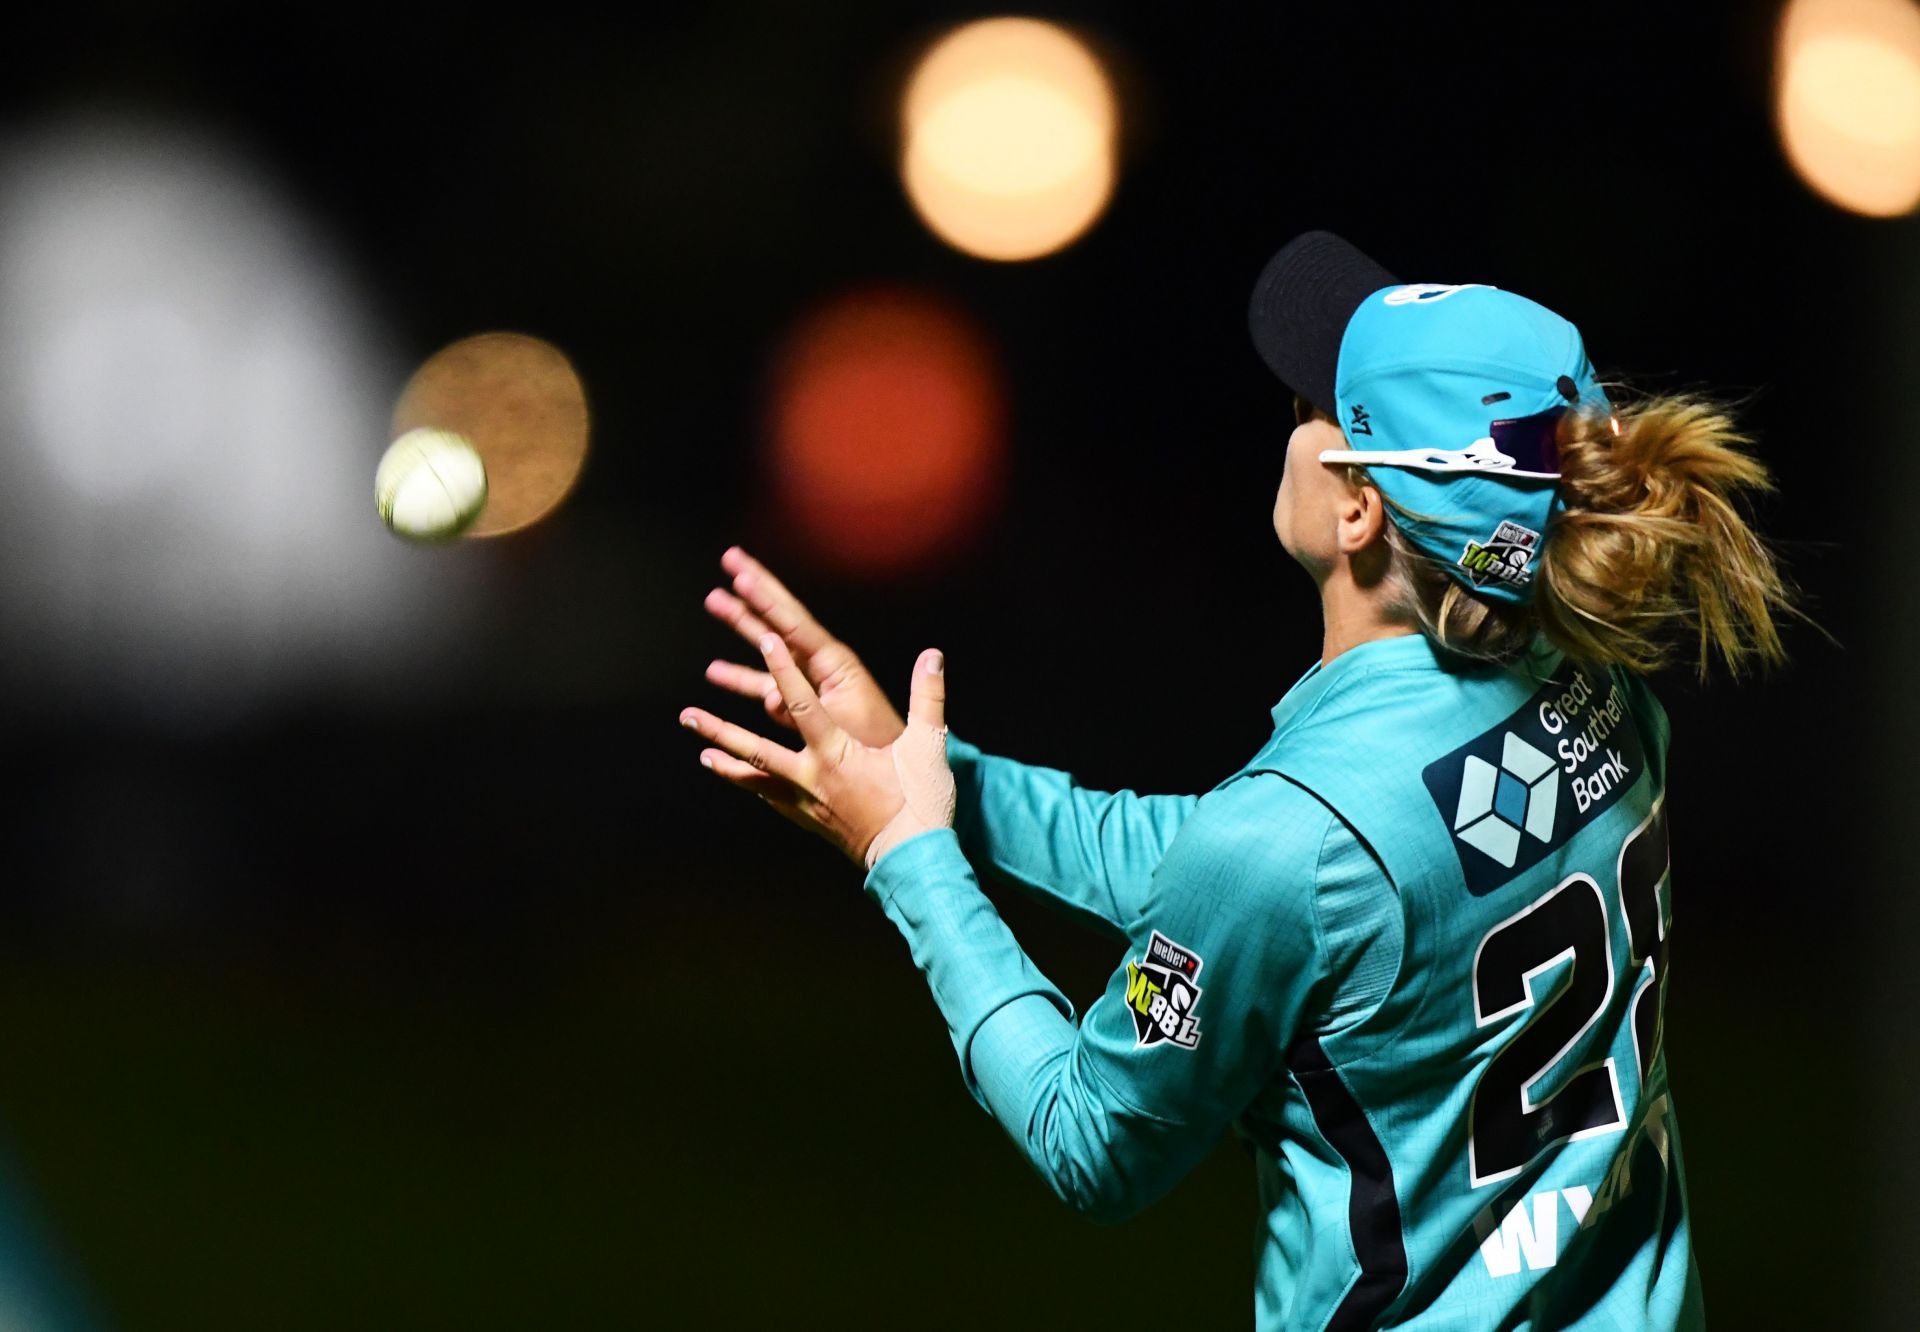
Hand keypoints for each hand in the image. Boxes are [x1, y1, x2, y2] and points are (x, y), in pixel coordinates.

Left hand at [681, 638, 952, 867]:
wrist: (914, 860)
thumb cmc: (920, 803)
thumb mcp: (928, 747)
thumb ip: (928, 698)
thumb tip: (933, 656)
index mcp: (836, 753)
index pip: (802, 702)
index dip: (783, 668)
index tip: (764, 639)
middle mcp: (811, 777)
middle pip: (755, 749)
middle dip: (720, 729)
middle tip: (687, 714)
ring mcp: (805, 802)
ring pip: (756, 778)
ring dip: (726, 763)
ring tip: (701, 753)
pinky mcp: (809, 821)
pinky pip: (772, 801)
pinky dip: (753, 788)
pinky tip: (742, 783)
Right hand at [702, 546, 905, 748]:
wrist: (892, 770)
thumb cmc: (874, 743)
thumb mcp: (840, 720)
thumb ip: (802, 705)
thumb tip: (772, 696)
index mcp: (833, 662)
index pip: (793, 621)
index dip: (765, 596)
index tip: (740, 573)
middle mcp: (820, 663)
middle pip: (780, 617)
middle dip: (754, 588)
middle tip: (729, 558)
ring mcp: (808, 682)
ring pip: (767, 646)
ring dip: (741, 624)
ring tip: (714, 600)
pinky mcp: (799, 704)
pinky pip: (764, 685)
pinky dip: (741, 678)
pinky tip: (716, 672)